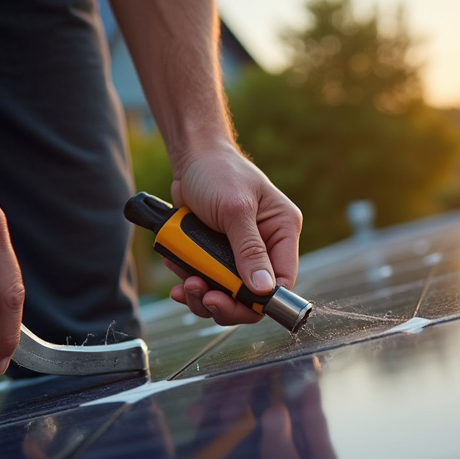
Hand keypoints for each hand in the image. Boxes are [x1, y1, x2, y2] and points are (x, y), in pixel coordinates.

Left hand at [165, 141, 300, 325]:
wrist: (190, 157)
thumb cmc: (218, 171)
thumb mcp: (235, 210)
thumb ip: (249, 250)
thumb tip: (262, 289)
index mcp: (282, 232)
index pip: (282, 281)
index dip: (259, 300)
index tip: (231, 301)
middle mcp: (266, 246)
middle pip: (252, 296)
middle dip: (225, 301)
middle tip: (203, 296)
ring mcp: (239, 253)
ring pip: (227, 294)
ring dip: (203, 294)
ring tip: (185, 282)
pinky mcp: (216, 255)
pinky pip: (207, 282)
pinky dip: (189, 282)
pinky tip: (177, 269)